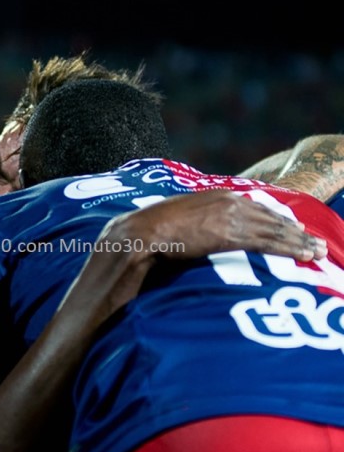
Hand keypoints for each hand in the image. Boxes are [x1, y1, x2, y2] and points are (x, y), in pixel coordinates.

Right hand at [83, 190, 326, 316]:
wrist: (134, 237)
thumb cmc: (143, 237)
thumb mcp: (169, 226)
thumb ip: (186, 227)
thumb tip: (187, 241)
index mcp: (208, 197)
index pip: (249, 205)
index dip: (270, 217)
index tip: (287, 227)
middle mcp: (222, 201)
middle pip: (267, 214)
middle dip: (291, 228)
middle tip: (313, 241)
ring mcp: (227, 215)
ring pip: (273, 227)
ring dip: (298, 240)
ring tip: (316, 251)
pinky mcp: (229, 233)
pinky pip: (268, 240)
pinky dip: (290, 247)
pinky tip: (304, 254)